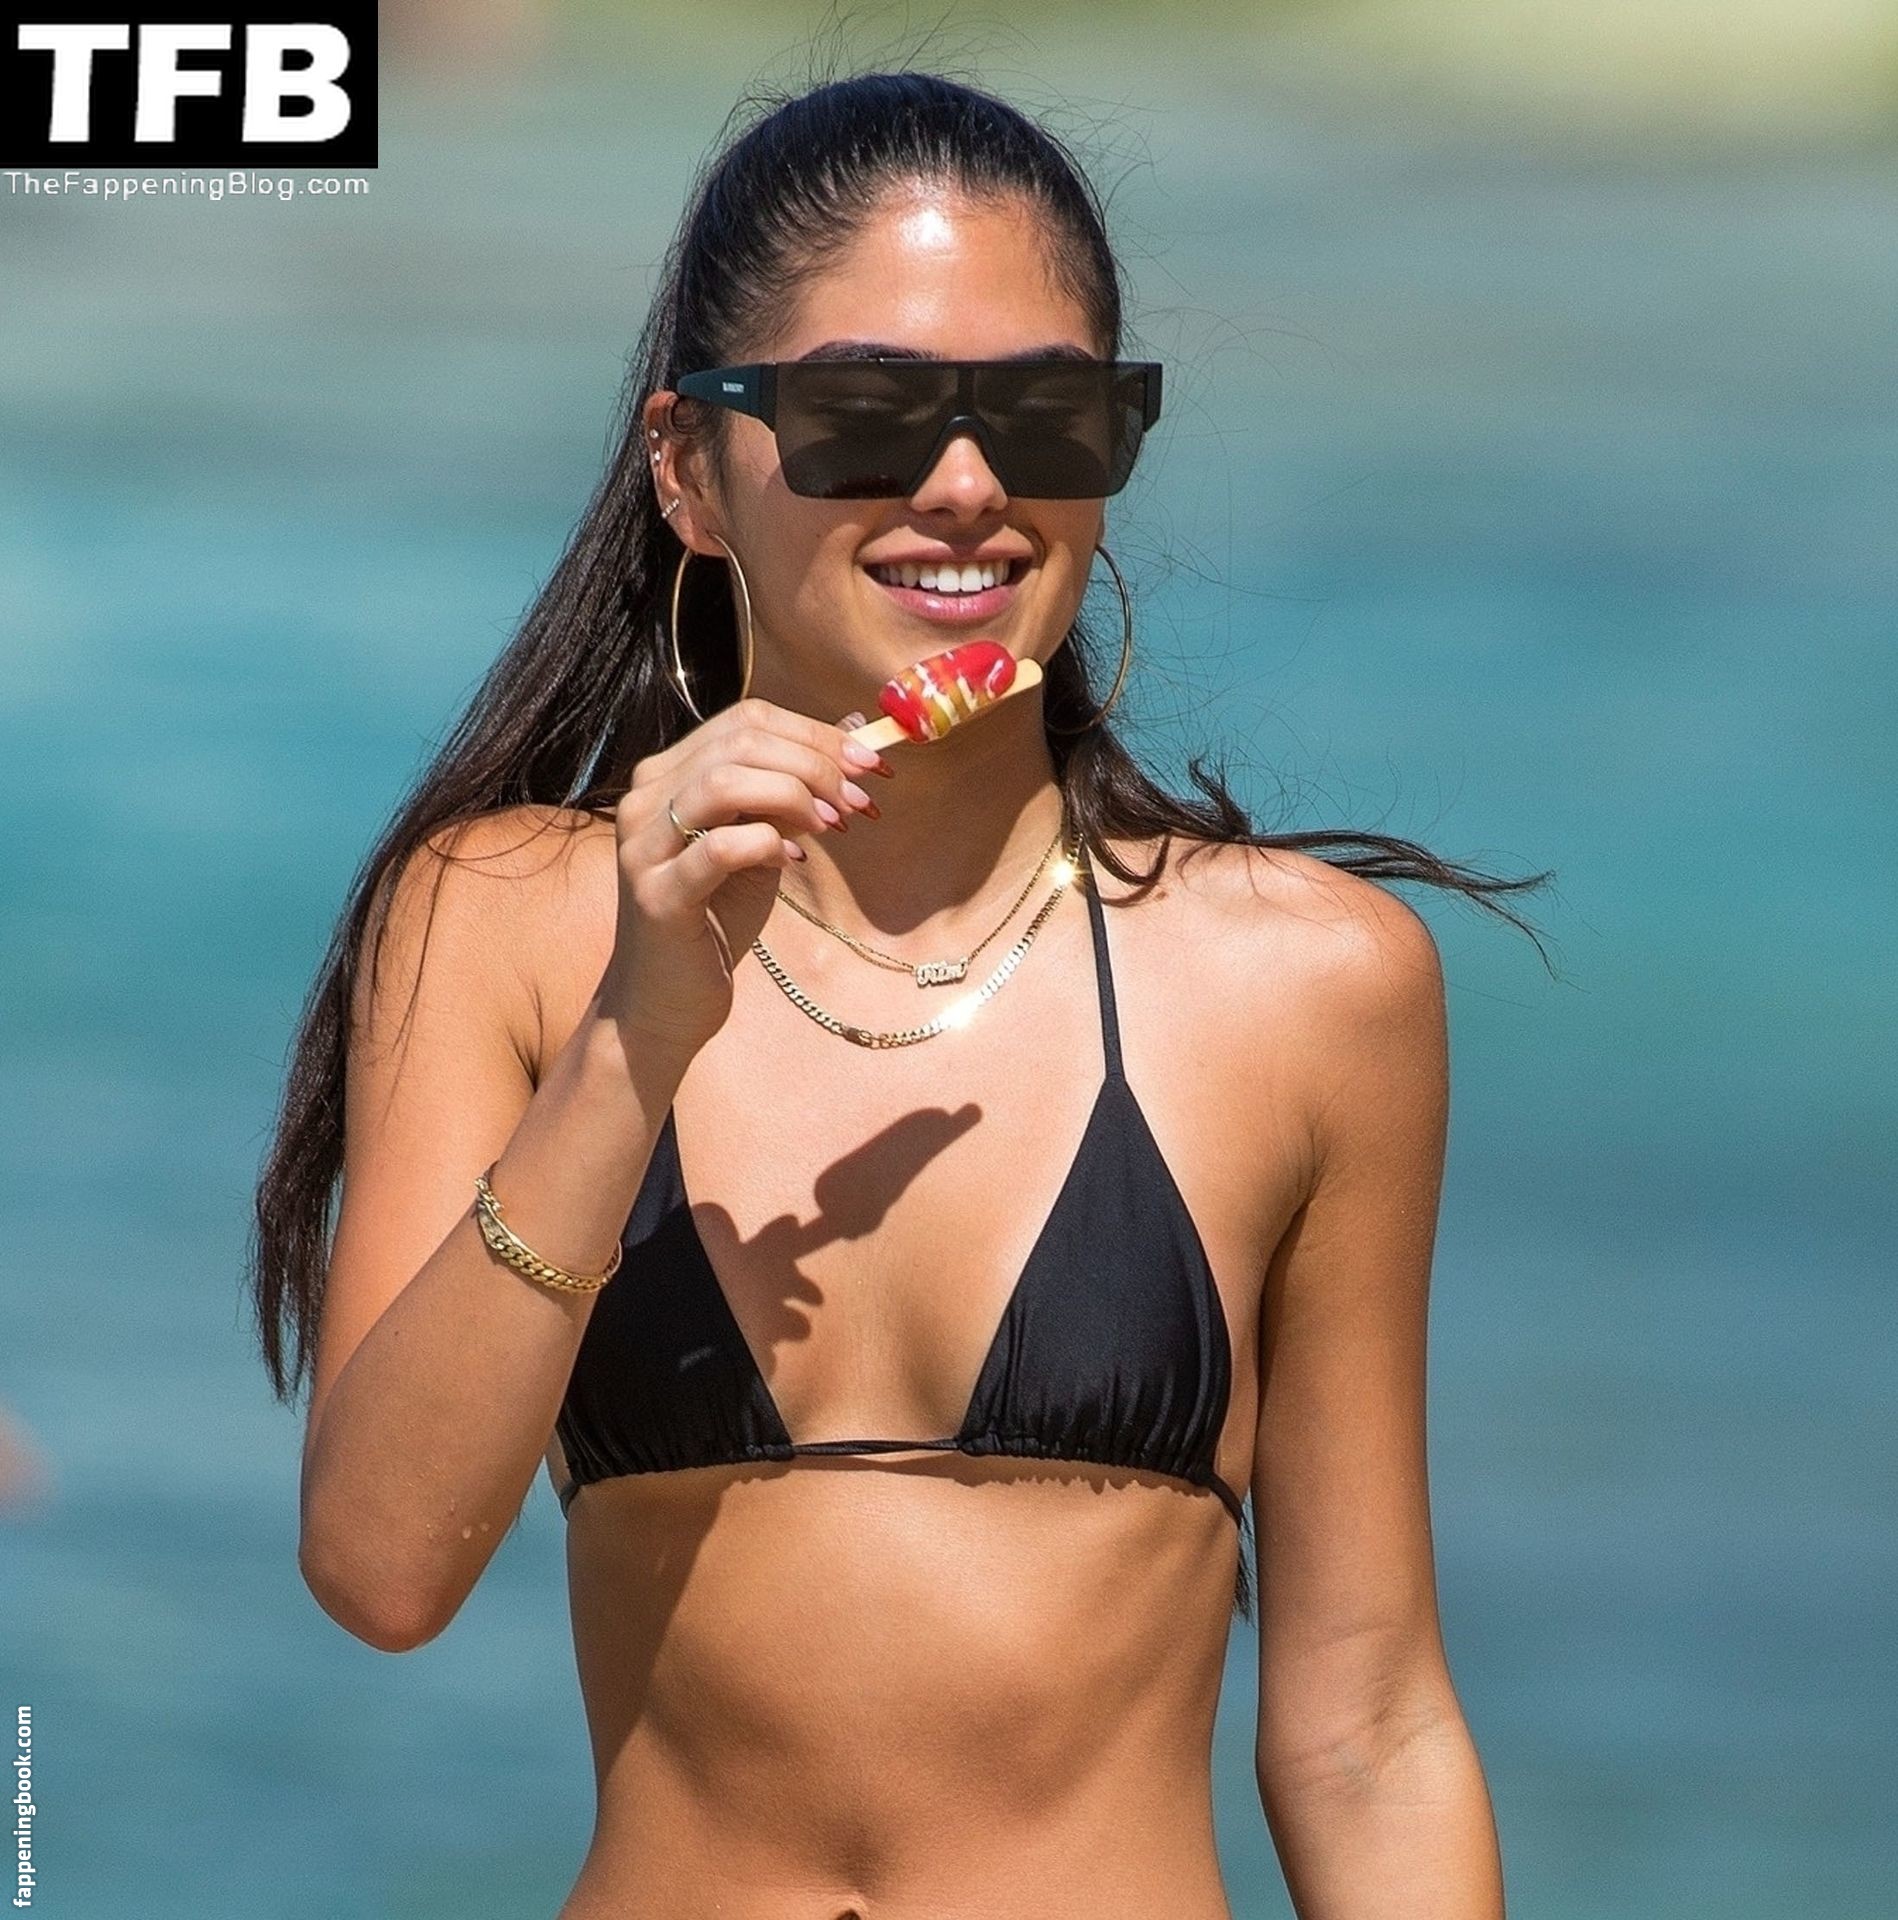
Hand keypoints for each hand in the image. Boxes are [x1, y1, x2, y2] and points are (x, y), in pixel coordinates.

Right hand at [595, 697, 886, 1057]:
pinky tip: (793, 860)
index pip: (746, 720)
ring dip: (796, 795)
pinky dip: (769, 844)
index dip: (815, 733)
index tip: (869, 764)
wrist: (662, 1002)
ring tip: (833, 825)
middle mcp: (646, 799)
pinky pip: (719, 848)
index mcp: (667, 775)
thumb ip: (790, 791)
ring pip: (724, 782)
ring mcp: (645, 846)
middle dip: (816, 763)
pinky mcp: (658, 896)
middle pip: (741, 741)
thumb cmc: (715, 919)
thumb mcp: (760, 843)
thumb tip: (852, 736)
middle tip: (861, 799)